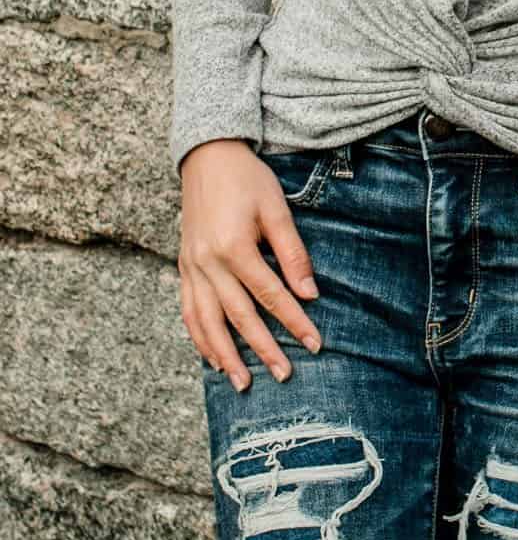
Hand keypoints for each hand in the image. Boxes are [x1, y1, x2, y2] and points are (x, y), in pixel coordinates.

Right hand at [178, 139, 320, 390]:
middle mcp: (208, 263)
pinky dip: (200, 338)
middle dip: (263, 349)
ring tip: (243, 383)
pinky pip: (189, 312)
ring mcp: (191, 268)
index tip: (313, 344)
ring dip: (226, 356)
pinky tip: (213, 358)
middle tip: (284, 375)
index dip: (294, 322)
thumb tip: (310, 293)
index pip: (271, 295)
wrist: (207, 156)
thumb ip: (292, 252)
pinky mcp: (183, 267)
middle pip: (239, 317)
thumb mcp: (277, 208)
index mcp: (234, 247)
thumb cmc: (248, 180)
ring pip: (208, 323)